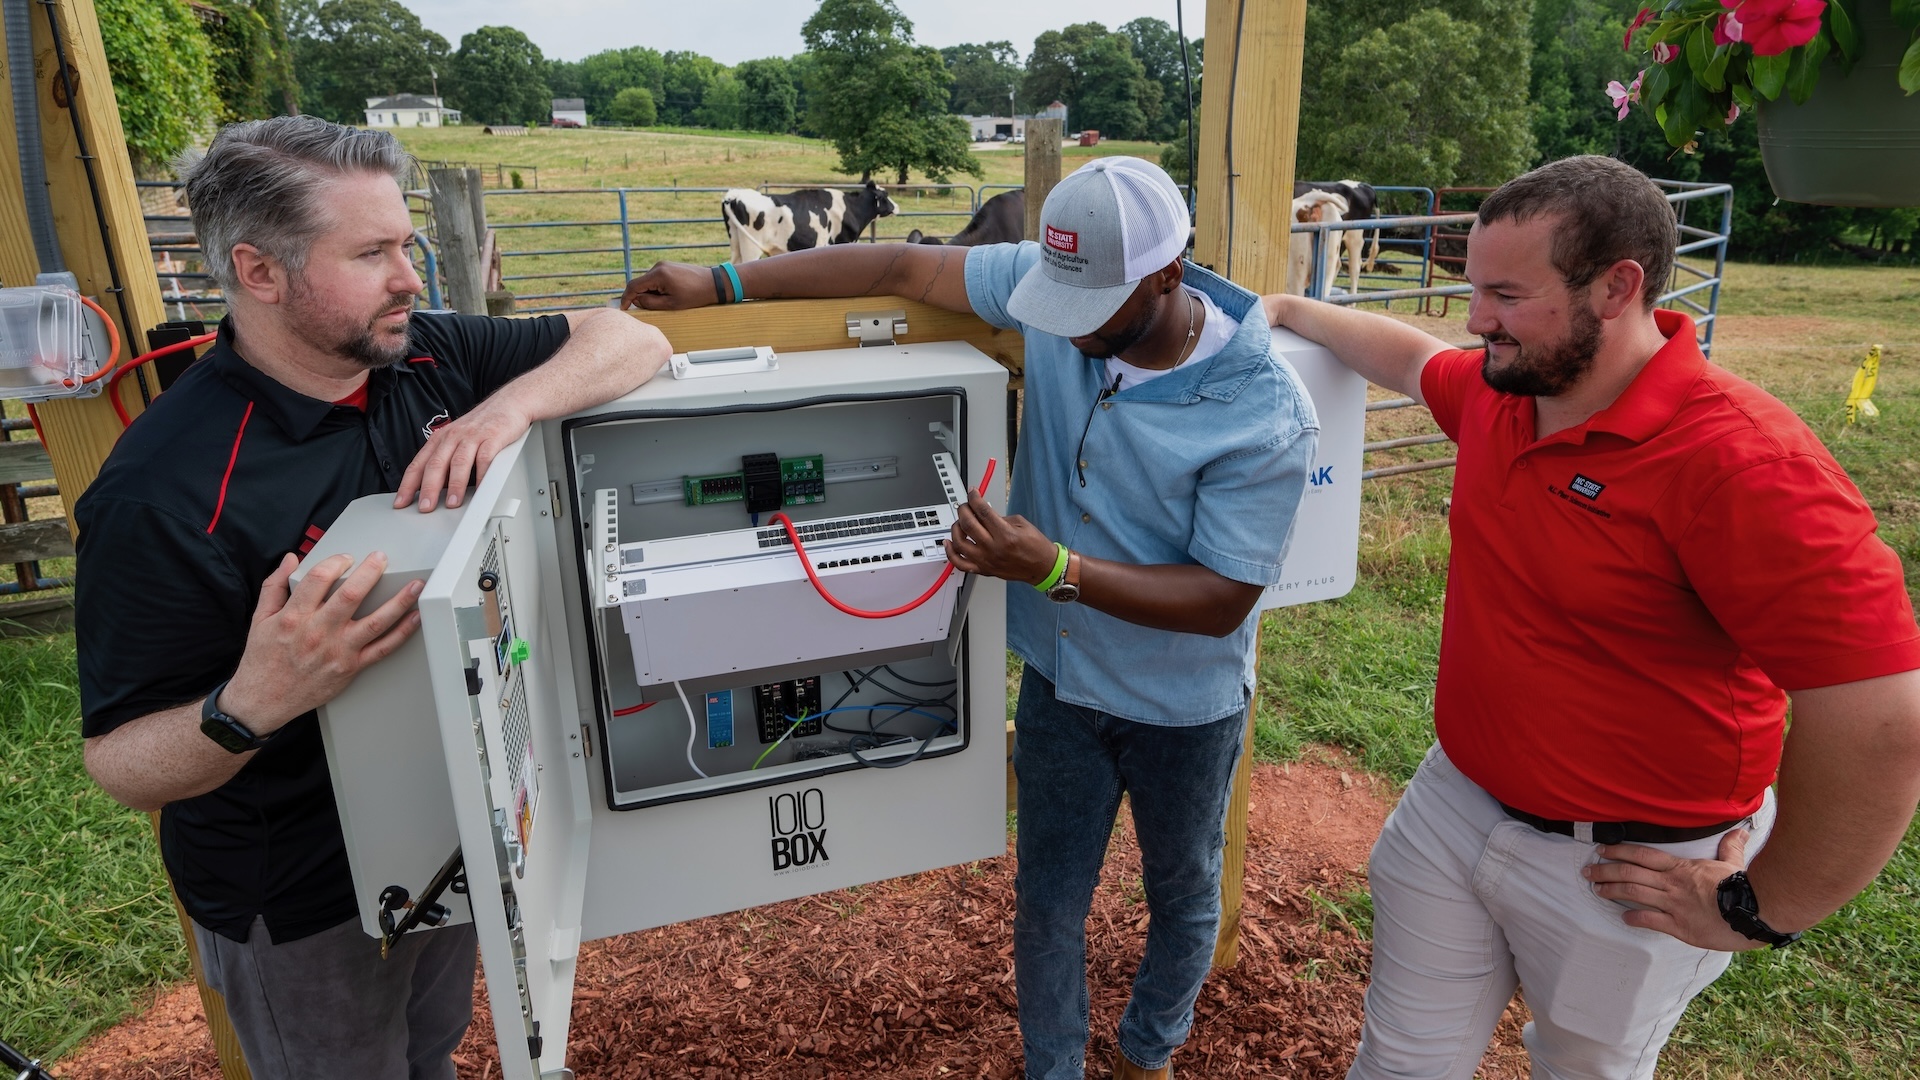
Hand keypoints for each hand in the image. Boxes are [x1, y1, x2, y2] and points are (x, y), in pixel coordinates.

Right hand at [219, 553, 423, 732]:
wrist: (264, 700)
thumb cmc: (263, 659)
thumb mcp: (260, 618)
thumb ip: (275, 585)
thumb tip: (291, 559)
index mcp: (294, 616)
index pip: (319, 579)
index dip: (336, 562)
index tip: (346, 557)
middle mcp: (318, 632)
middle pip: (351, 596)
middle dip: (371, 572)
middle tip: (382, 558)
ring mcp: (338, 651)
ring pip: (376, 621)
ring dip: (399, 601)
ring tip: (416, 585)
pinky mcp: (350, 668)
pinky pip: (383, 649)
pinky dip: (403, 632)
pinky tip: (416, 617)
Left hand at [393, 395, 529, 511]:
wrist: (509, 403)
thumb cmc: (483, 424)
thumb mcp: (458, 438)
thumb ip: (447, 459)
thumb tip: (436, 488)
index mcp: (441, 439)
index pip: (418, 464)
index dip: (408, 485)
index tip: (401, 502)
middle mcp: (453, 436)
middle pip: (436, 464)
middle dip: (428, 488)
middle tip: (425, 507)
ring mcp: (473, 436)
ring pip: (459, 462)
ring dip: (455, 485)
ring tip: (452, 504)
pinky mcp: (493, 437)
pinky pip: (485, 459)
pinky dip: (482, 476)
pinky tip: (481, 490)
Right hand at [621, 261, 720, 310]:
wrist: (713, 283)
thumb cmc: (695, 295)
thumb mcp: (671, 304)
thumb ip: (650, 303)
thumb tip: (636, 300)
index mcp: (658, 275)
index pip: (633, 286)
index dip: (626, 298)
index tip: (623, 309)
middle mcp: (658, 266)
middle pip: (640, 283)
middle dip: (641, 297)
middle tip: (652, 308)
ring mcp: (663, 265)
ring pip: (647, 282)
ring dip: (650, 293)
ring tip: (667, 300)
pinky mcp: (667, 266)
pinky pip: (655, 279)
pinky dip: (656, 288)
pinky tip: (669, 294)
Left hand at [945, 492, 1057, 584]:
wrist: (1042, 567)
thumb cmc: (1035, 546)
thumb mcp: (1021, 523)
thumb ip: (999, 517)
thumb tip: (981, 512)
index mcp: (1005, 534)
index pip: (982, 510)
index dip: (974, 497)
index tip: (973, 492)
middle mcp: (993, 548)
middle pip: (968, 524)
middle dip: (963, 509)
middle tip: (966, 505)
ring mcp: (986, 560)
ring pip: (959, 542)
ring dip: (955, 527)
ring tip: (960, 521)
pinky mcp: (984, 570)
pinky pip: (960, 563)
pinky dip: (951, 552)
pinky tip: (949, 542)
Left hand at [1583, 828, 1761, 950]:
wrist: (1754, 912)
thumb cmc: (1744, 888)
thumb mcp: (1734, 863)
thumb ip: (1730, 847)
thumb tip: (1741, 830)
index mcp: (1681, 868)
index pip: (1643, 855)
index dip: (1619, 851)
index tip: (1603, 850)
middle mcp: (1672, 884)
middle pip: (1631, 872)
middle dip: (1606, 871)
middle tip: (1588, 871)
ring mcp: (1673, 905)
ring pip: (1634, 893)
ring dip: (1612, 890)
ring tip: (1597, 890)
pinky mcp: (1679, 926)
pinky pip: (1650, 920)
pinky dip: (1633, 918)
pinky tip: (1623, 918)